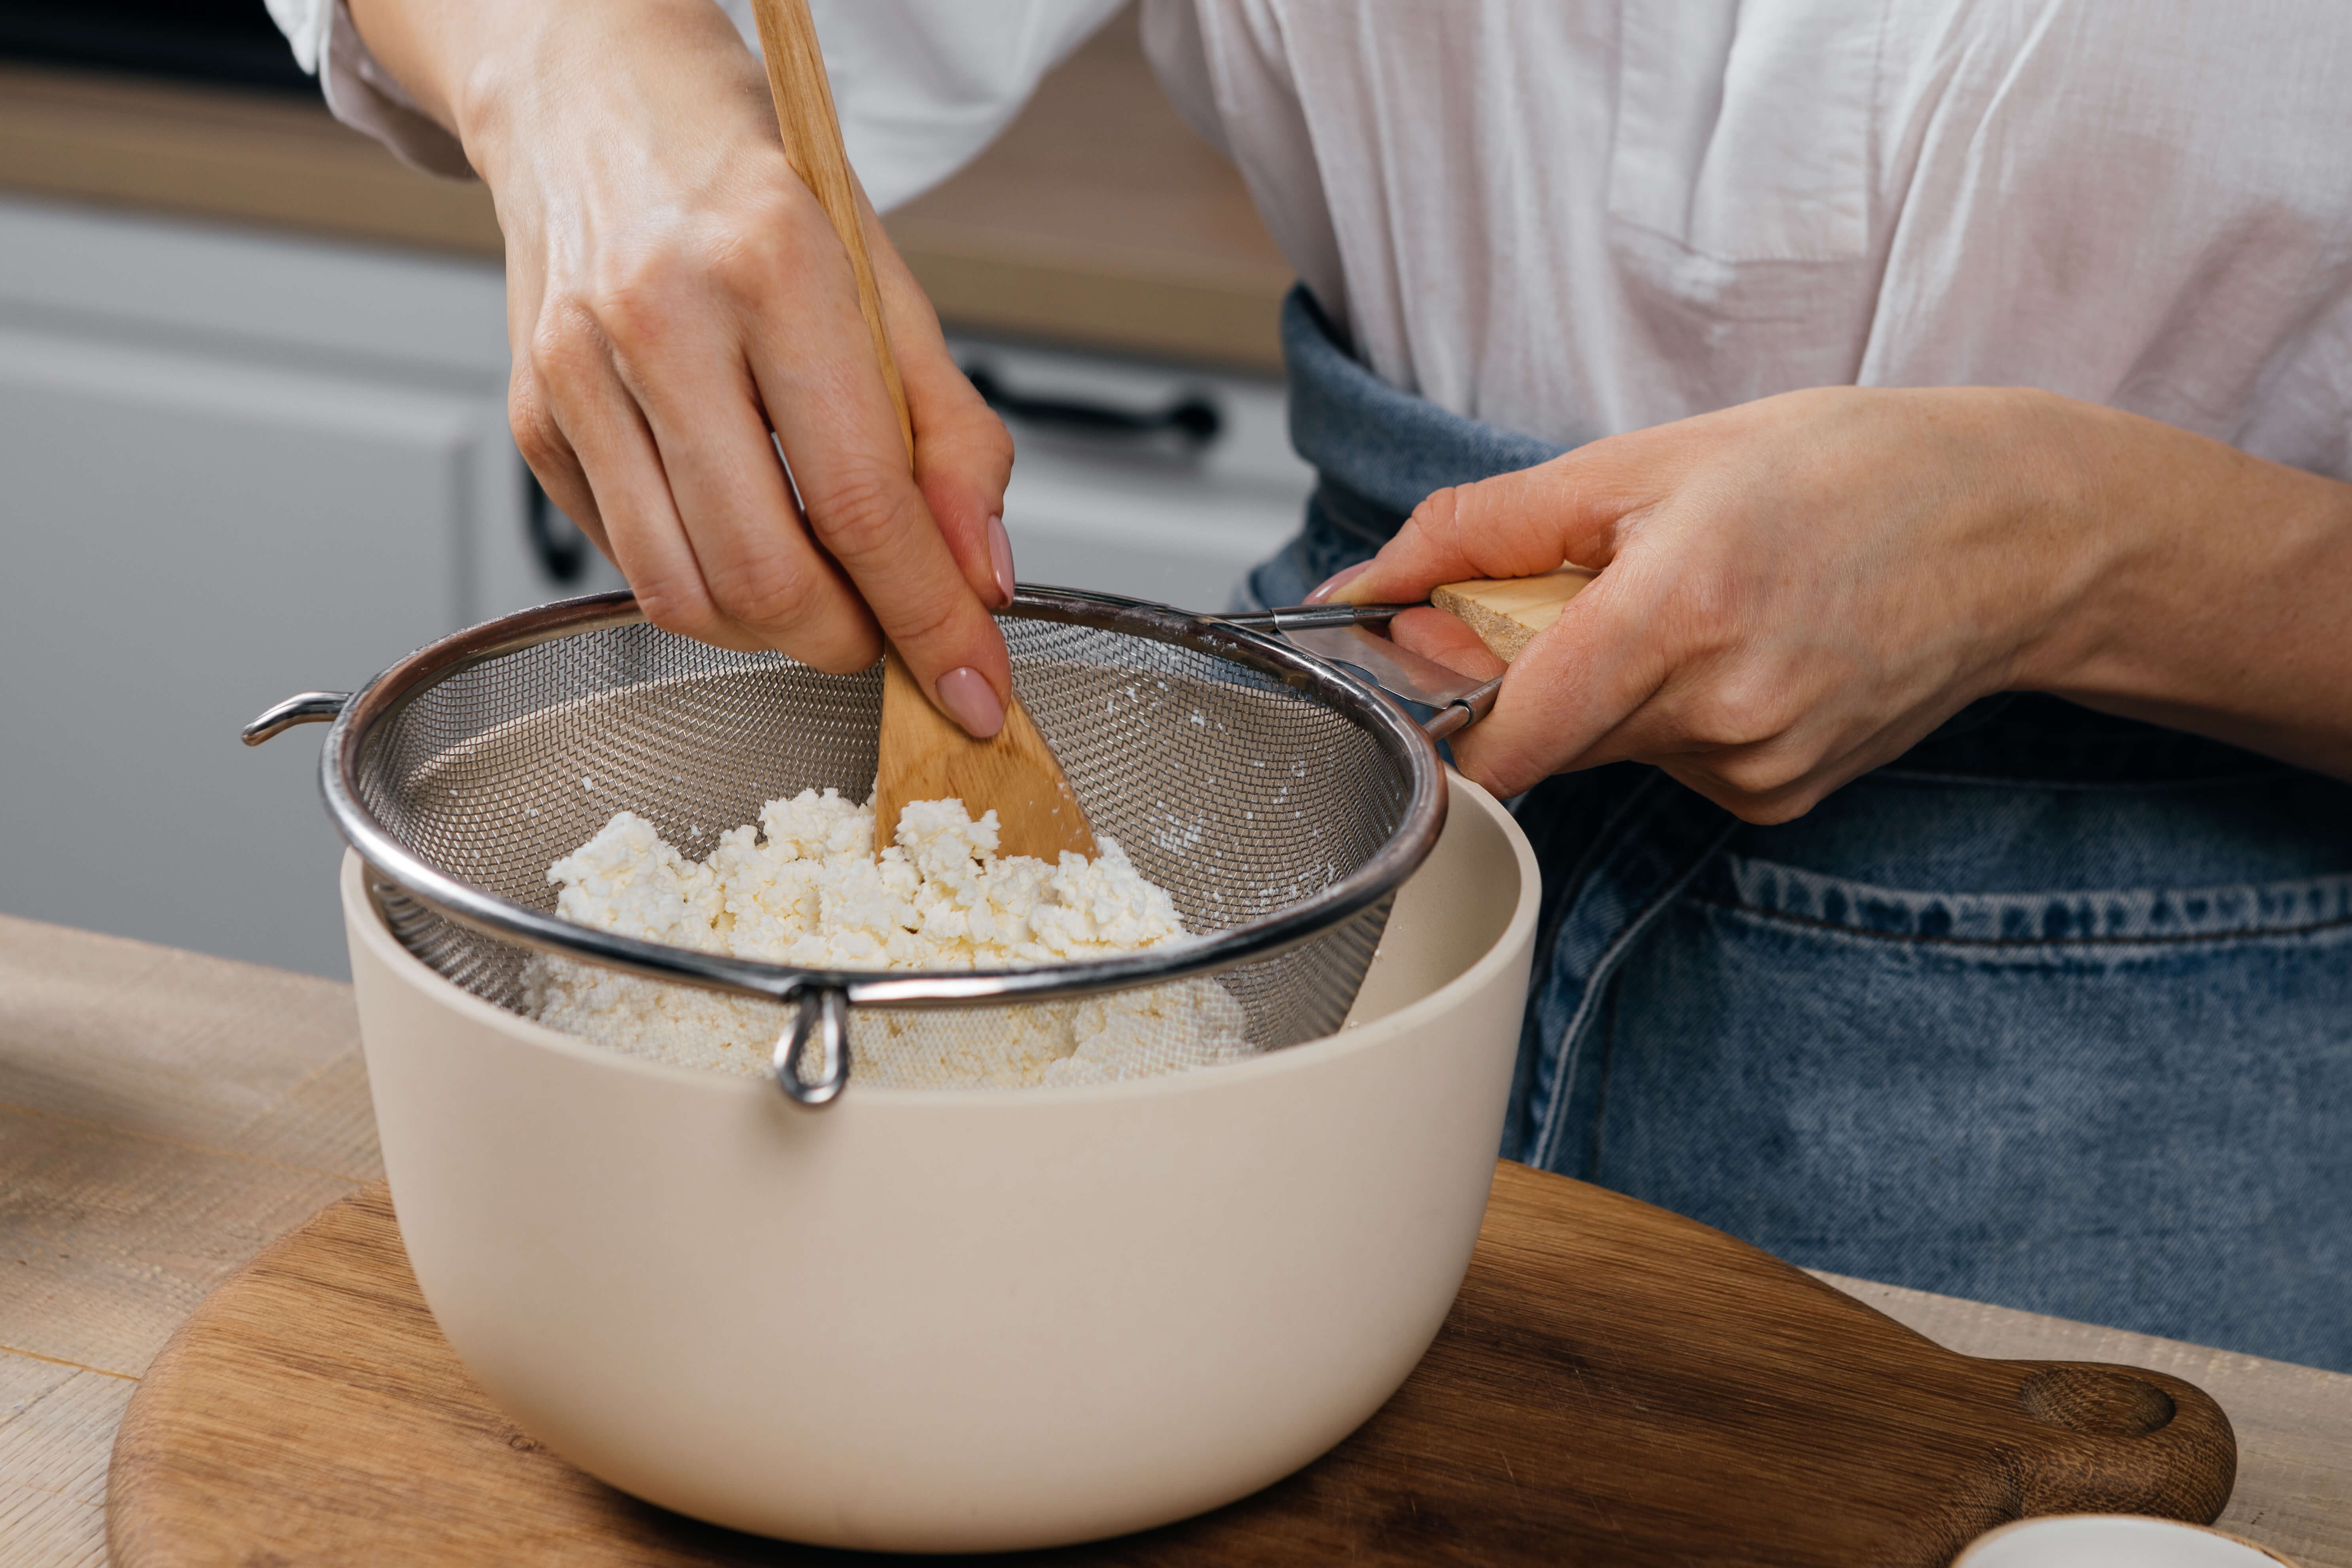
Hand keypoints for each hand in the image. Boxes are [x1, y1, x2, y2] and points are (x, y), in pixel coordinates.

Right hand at [349, 0, 1017, 734]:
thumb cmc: (753, 185)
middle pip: (763, 574)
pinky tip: (741, 533)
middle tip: (891, 635)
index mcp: (771, 265)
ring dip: (773, 633)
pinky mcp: (533, 414)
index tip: (975, 690)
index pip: (862, 503)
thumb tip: (979, 578)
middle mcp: (659, 317)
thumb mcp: (889, 288)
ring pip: (684, 592)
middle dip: (848, 642)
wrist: (598, 95)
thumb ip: (952, 438)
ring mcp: (577, 372)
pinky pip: (627, 559)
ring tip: (823, 594)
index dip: (929, 620)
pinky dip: (703, 584)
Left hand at [1329, 387, 2128, 819]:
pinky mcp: (1782, 798)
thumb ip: (1486, 528)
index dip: (1430, 714)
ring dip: (1601, 687)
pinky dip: (1668, 711)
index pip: (1499, 739)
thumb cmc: (1848, 471)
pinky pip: (1672, 763)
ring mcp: (1755, 768)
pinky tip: (1739, 646)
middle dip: (1518, 672)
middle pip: (1540, 736)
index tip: (1411, 667)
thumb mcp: (1651, 457)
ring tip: (1691, 602)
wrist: (2019, 534)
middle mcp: (1719, 714)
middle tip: (1575, 588)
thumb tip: (1368, 581)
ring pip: (1605, 747)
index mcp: (1676, 614)